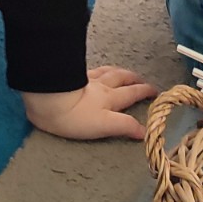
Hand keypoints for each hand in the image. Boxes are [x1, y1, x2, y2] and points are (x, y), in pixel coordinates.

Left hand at [23, 66, 158, 140]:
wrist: (46, 99)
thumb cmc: (75, 116)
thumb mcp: (104, 126)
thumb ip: (124, 127)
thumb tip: (145, 131)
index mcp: (110, 98)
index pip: (131, 93)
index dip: (144, 92)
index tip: (156, 91)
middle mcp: (100, 86)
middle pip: (120, 78)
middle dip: (133, 79)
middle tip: (141, 79)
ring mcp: (85, 79)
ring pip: (106, 72)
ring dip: (117, 72)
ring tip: (122, 72)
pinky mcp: (69, 77)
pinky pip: (90, 70)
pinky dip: (98, 70)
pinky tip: (95, 71)